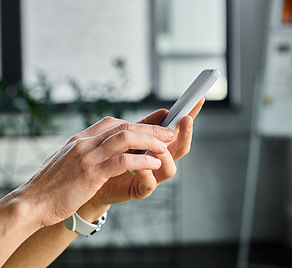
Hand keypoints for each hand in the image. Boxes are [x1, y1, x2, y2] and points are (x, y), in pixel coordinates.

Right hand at [14, 115, 178, 227]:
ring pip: (125, 138)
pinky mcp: (89, 173)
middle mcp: (83, 142)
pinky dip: (141, 160)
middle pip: (122, 126)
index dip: (135, 122)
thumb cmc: (49, 187)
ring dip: (149, 139)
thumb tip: (100, 152)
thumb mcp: (66, 162)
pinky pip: (121, 160)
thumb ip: (83, 154)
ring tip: (166, 144)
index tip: (152, 124)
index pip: (111, 122)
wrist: (30, 202)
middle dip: (149, 127)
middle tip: (169, 130)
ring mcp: (86, 156)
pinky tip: (153, 163)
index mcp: (79, 139)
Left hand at [78, 98, 204, 218]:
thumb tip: (165, 111)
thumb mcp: (128, 138)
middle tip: (185, 120)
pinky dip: (147, 173)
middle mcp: (159, 161)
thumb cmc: (112, 157)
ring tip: (156, 147)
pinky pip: (150, 184)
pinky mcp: (139, 190)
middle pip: (180, 149)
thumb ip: (145, 127)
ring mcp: (152, 176)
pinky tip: (141, 166)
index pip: (177, 131)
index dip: (189, 117)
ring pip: (169, 168)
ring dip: (164, 155)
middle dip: (185, 134)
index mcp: (157, 147)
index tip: (198, 101)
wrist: (93, 182)